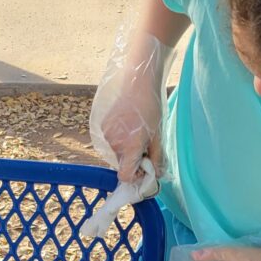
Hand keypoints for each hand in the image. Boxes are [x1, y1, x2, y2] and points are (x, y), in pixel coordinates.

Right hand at [90, 29, 174, 183]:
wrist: (138, 83)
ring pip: (117, 152)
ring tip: (138, 132)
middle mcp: (114, 143)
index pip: (125, 176)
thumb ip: (157, 158)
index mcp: (129, 147)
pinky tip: (129, 125)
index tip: (145, 168)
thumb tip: (156, 175)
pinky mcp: (103, 125)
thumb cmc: (151, 108)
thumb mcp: (158, 136)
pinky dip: (120, 138)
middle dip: (133, 160)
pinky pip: (111, 140)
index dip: (135, 176)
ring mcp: (106, 134)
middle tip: (146, 145)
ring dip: (126, 149)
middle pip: (122, 163)